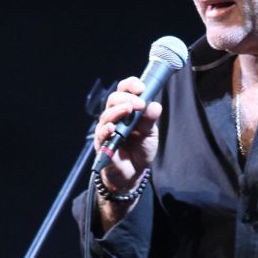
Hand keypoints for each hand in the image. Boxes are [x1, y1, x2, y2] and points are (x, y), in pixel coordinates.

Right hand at [93, 76, 162, 192]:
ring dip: (117, 111)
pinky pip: (101, 134)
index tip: (141, 88)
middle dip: (127, 98)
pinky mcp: (102, 144)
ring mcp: (106, 129)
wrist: (134, 172)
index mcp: (127, 109)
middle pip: (114, 99)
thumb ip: (150, 119)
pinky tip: (112, 128)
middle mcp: (114, 116)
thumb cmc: (140, 148)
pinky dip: (106, 130)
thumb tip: (155, 105)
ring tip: (128, 110)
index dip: (131, 85)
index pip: (125, 90)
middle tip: (140, 103)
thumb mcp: (150, 133)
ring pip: (107, 114)